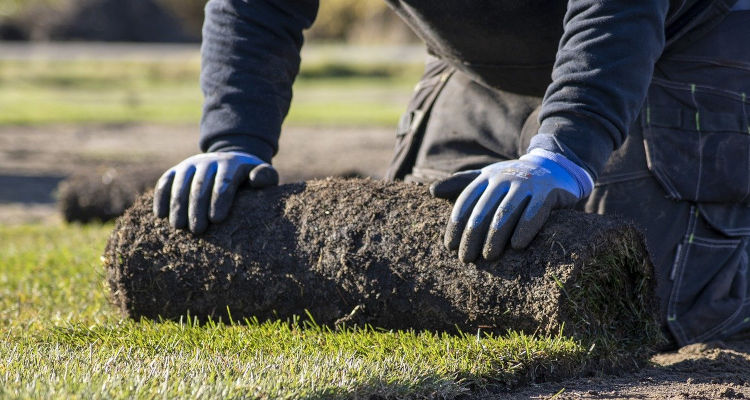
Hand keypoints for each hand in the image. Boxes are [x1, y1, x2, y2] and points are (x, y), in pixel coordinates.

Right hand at [153, 151, 277, 233]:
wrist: (231, 161)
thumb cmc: (250, 177)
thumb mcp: (264, 174)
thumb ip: (266, 176)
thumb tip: (256, 180)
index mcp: (231, 164)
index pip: (225, 180)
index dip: (220, 199)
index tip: (216, 219)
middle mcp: (209, 162)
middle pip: (200, 184)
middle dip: (197, 207)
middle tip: (197, 230)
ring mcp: (190, 164)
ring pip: (180, 182)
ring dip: (177, 204)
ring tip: (178, 227)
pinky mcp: (176, 170)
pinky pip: (165, 181)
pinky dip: (161, 196)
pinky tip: (160, 215)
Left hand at [430, 149, 591, 262]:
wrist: (555, 168)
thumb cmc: (513, 181)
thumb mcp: (487, 178)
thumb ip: (461, 184)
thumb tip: (432, 191)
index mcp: (487, 177)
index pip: (466, 201)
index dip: (455, 225)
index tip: (449, 247)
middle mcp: (505, 178)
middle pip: (483, 210)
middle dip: (472, 236)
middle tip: (466, 258)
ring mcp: (527, 184)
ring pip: (506, 213)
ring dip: (494, 237)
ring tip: (488, 257)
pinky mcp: (548, 193)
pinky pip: (535, 213)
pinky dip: (525, 229)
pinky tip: (517, 246)